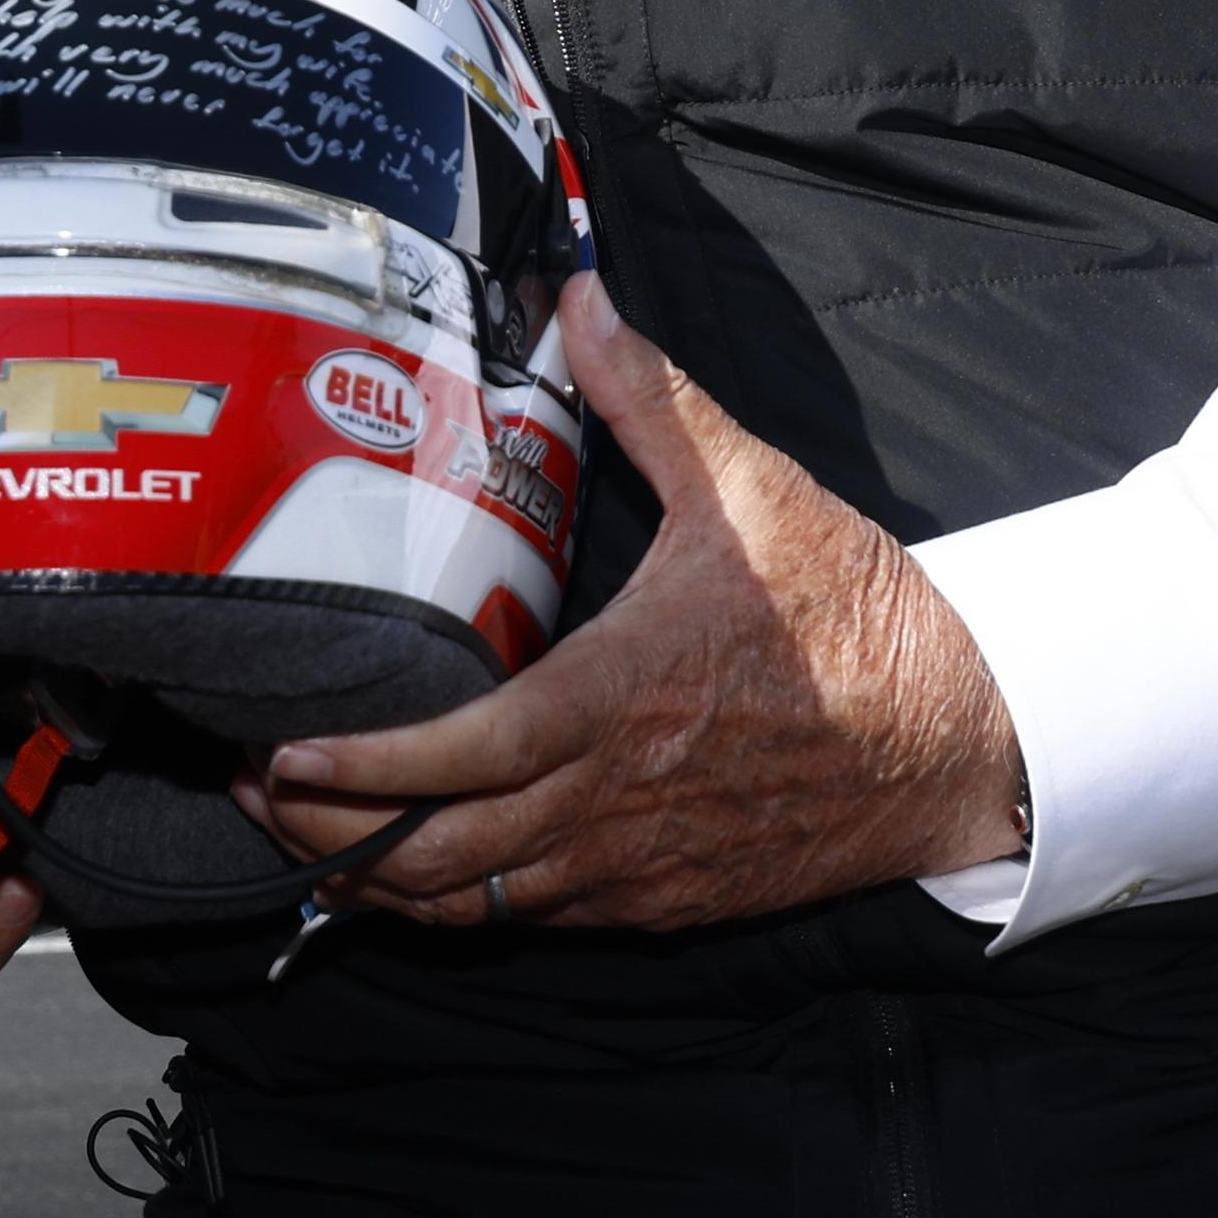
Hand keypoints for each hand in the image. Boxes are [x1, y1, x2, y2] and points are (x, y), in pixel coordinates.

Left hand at [245, 273, 1025, 933]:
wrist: (966, 740)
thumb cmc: (859, 616)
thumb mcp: (755, 489)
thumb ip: (649, 399)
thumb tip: (581, 294)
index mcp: (620, 701)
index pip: (462, 756)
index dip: (362, 771)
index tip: (280, 755)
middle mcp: (616, 803)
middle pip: (439, 852)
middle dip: (329, 835)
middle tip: (251, 796)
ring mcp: (639, 869)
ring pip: (477, 906)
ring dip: (381, 882)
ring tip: (305, 841)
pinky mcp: (667, 903)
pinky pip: (538, 923)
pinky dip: (461, 908)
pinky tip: (415, 877)